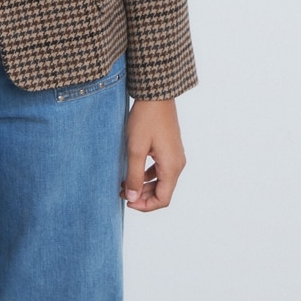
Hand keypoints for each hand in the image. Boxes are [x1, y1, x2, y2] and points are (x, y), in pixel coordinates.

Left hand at [121, 97, 185, 211]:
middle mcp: (177, 164)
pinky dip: (148, 175)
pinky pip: (161, 169)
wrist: (156, 95)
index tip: (127, 202)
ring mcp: (175, 156)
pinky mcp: (170, 149)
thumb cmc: (146, 119)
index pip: (163, 199)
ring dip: (144, 185)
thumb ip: (134, 175)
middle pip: (163, 191)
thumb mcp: (136, 148)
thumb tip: (132, 198)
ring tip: (124, 183)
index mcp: (172, 166)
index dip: (145, 205)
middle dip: (142, 196)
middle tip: (122, 192)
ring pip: (161, 181)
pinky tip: (133, 171)